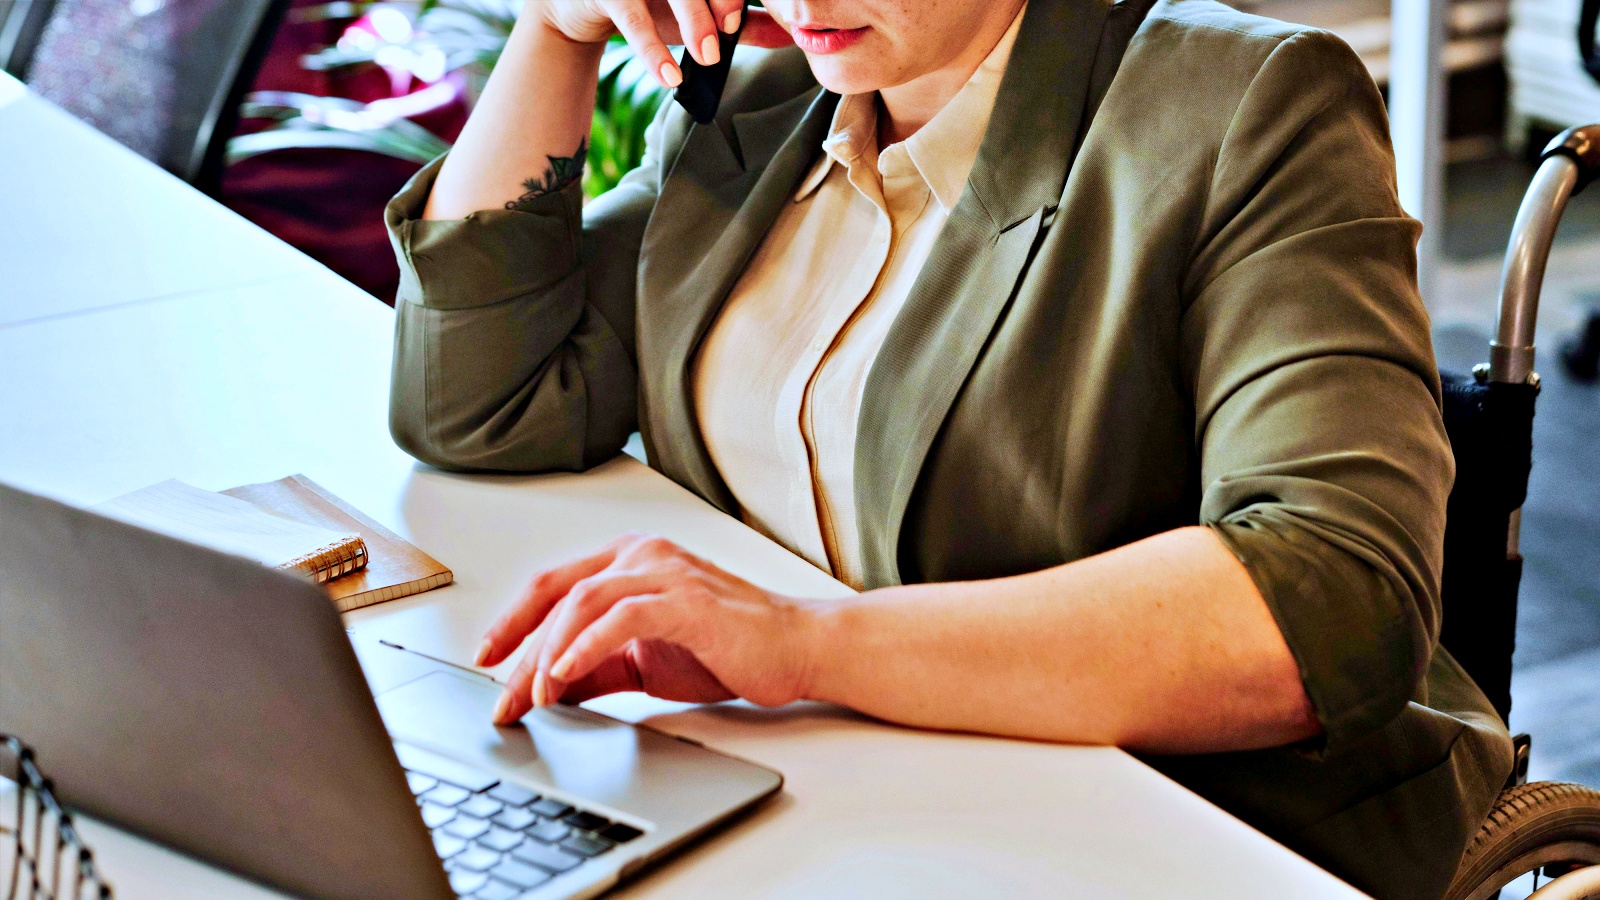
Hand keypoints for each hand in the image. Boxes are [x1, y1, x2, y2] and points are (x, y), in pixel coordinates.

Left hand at [477, 533, 823, 724]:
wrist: (797, 649)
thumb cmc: (729, 647)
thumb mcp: (644, 662)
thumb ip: (596, 668)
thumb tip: (544, 690)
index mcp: (631, 560)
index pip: (554, 584)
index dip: (513, 621)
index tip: (486, 660)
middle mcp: (643, 554)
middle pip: (559, 591)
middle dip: (521, 647)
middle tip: (502, 697)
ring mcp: (666, 572)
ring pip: (583, 600)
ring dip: (550, 652)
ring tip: (535, 695)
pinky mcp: (687, 600)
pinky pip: (622, 617)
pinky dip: (586, 645)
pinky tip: (565, 674)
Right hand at [536, 1, 791, 88]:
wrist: (582, 5)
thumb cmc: (647, 3)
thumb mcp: (695, 12)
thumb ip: (740, 22)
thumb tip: (788, 34)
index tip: (737, 20)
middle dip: (717, 4)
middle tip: (726, 41)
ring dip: (693, 22)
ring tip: (707, 58)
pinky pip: (632, 17)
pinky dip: (652, 49)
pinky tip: (670, 75)